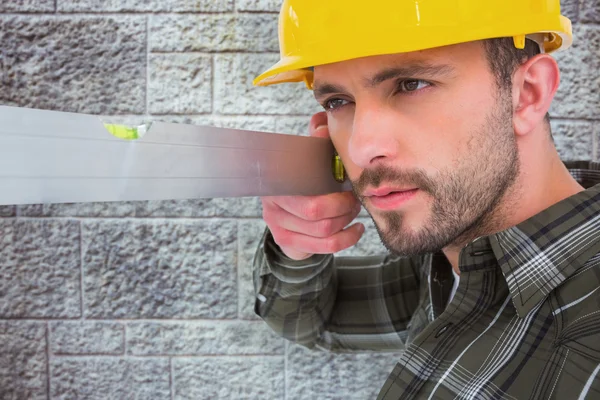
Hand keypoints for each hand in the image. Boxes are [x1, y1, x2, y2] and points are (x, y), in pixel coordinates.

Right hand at [261, 112, 363, 259]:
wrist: (288, 213)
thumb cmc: (305, 182)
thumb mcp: (309, 159)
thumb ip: (315, 140)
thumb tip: (322, 121)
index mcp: (277, 180)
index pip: (304, 183)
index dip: (330, 183)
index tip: (346, 179)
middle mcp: (272, 205)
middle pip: (315, 211)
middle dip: (343, 205)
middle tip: (355, 199)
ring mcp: (278, 226)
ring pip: (323, 230)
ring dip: (346, 220)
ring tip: (354, 211)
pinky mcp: (289, 243)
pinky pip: (325, 246)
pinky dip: (347, 239)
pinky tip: (356, 229)